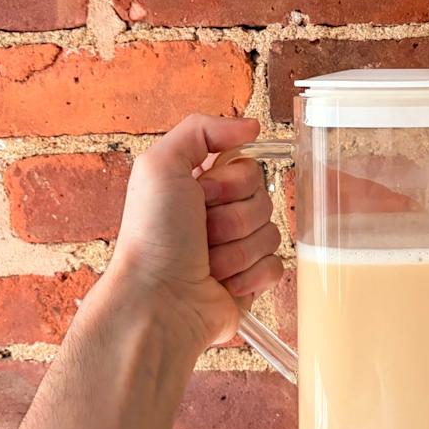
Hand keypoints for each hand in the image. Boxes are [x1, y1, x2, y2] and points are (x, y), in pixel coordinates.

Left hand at [106, 114, 283, 350]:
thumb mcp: (160, 165)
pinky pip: (276, 265)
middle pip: (263, 199)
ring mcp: (236, 249)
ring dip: (238, 250)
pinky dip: (250, 275)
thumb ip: (201, 130)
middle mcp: (218, 215)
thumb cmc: (152, 238)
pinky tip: (223, 282)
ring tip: (206, 262)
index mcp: (200, 186)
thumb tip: (250, 126)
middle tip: (202, 233)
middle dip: (233, 218)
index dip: (230, 183)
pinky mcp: (250, 280)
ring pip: (271, 233)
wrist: (158, 302)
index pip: (249, 168)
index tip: (202, 196)